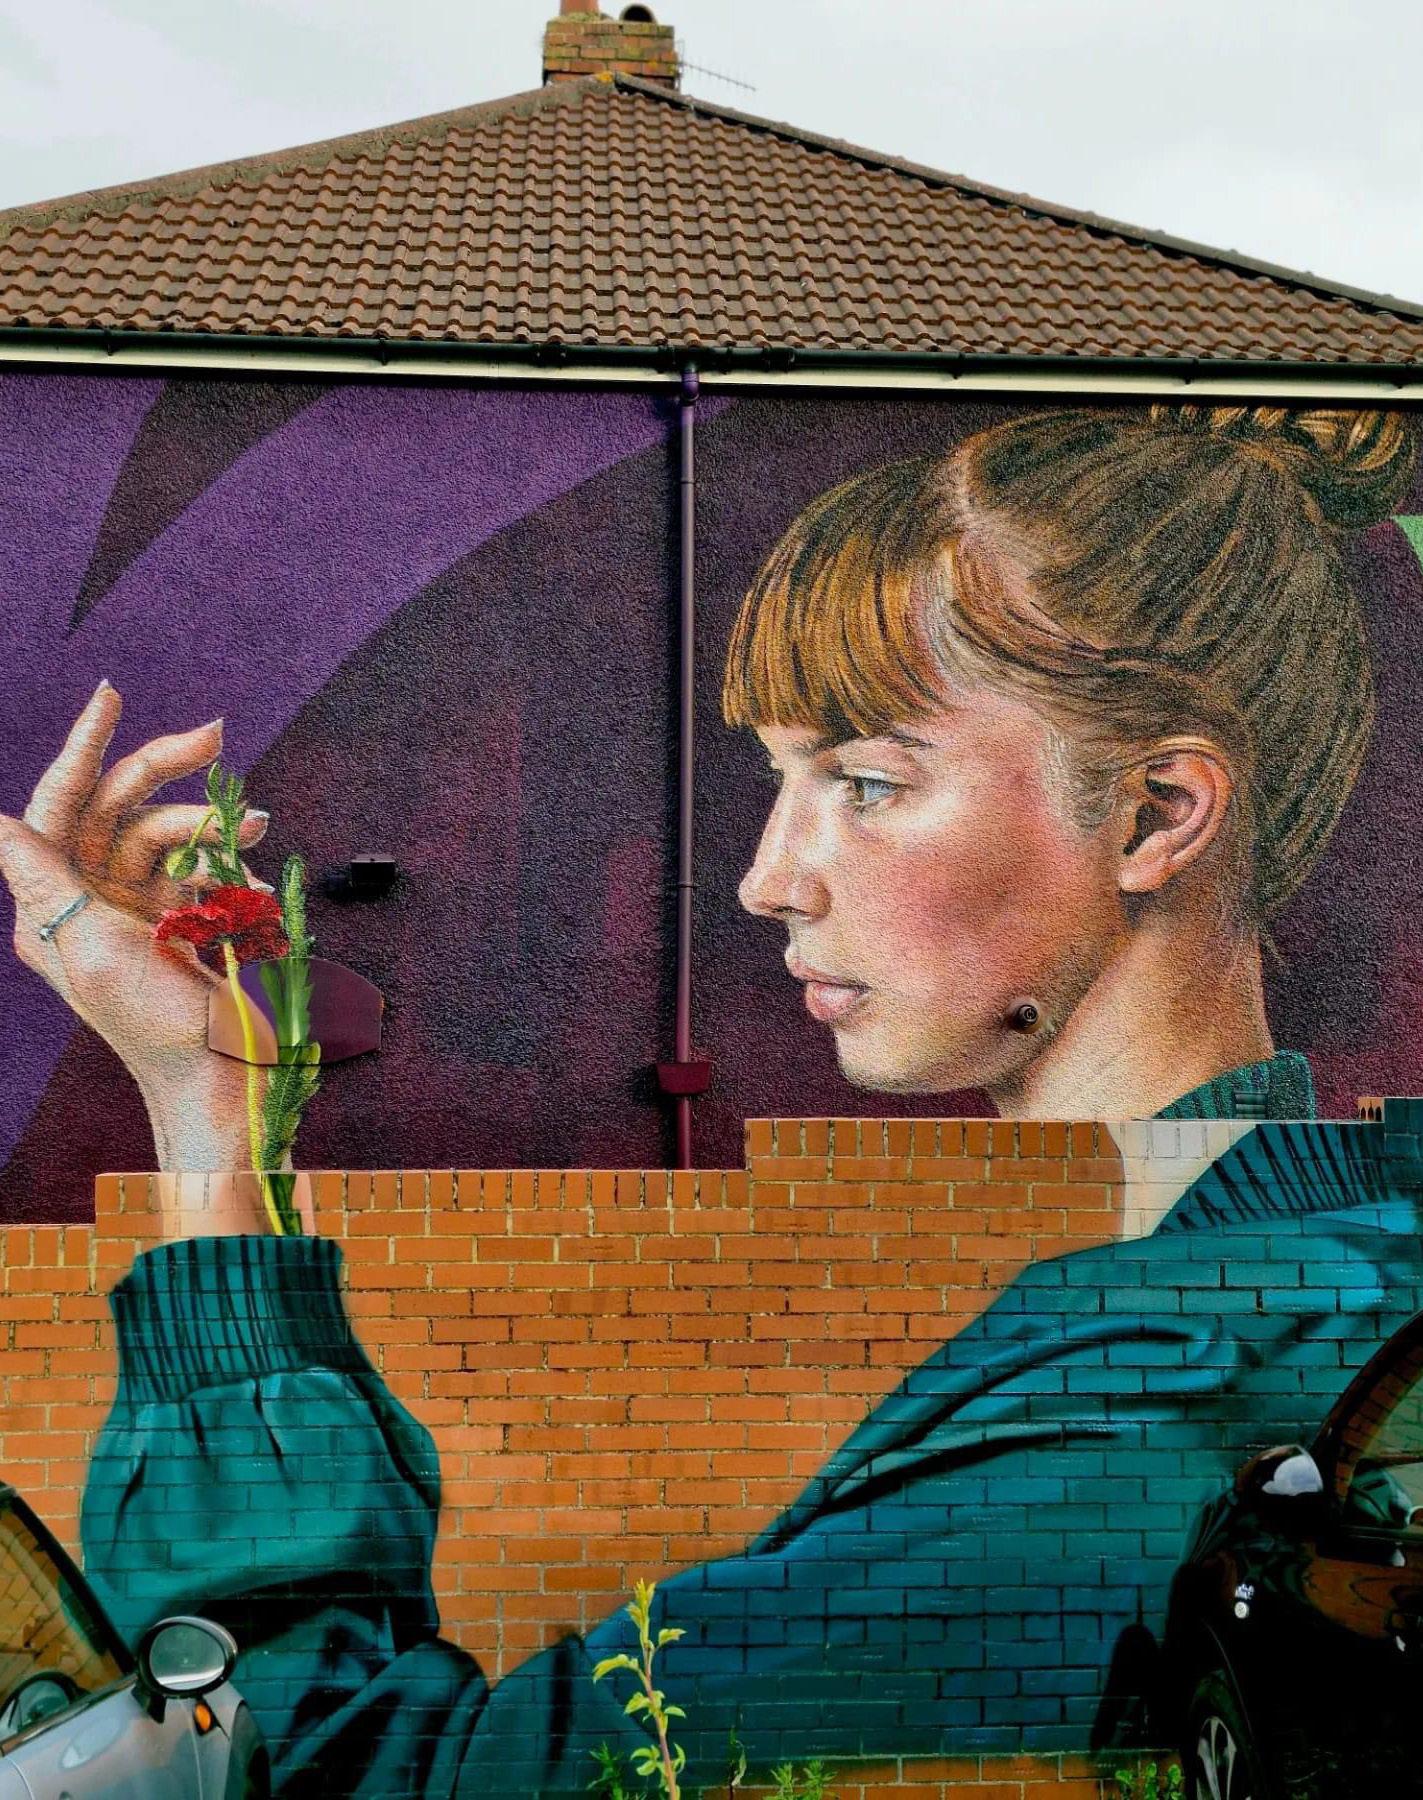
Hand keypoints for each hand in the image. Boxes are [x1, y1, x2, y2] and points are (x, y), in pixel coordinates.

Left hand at [0, 681, 267, 1179]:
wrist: (220, 1084)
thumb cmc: (155, 1026)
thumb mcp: (93, 950)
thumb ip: (43, 880)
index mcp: (49, 906)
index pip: (58, 806)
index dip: (82, 748)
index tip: (111, 697)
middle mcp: (84, 901)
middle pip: (116, 807)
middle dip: (163, 770)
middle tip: (216, 738)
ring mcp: (131, 911)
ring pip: (164, 834)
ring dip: (210, 827)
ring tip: (255, 830)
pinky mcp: (175, 924)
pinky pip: (199, 870)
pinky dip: (229, 869)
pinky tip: (255, 885)